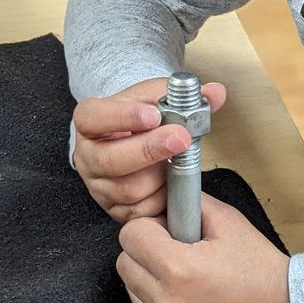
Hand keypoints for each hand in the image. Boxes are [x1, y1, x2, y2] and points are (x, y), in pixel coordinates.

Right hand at [73, 76, 226, 223]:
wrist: (134, 143)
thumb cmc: (141, 119)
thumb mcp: (155, 99)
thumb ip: (182, 96)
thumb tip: (215, 93)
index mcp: (90, 122)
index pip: (92, 118)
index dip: (122, 117)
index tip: (154, 115)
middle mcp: (88, 156)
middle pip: (111, 160)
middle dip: (150, 150)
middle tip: (181, 139)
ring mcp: (99, 186)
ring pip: (130, 189)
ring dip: (160, 175)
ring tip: (175, 161)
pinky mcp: (115, 209)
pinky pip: (142, 210)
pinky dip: (162, 197)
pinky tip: (170, 183)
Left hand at [116, 193, 299, 302]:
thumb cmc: (259, 266)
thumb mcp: (227, 221)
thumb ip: (188, 202)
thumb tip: (162, 195)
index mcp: (179, 269)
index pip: (131, 235)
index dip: (150, 225)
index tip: (171, 227)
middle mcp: (166, 302)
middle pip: (124, 261)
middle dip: (145, 249)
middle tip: (176, 246)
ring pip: (129, 286)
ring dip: (146, 273)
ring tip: (181, 270)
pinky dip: (154, 295)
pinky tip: (183, 290)